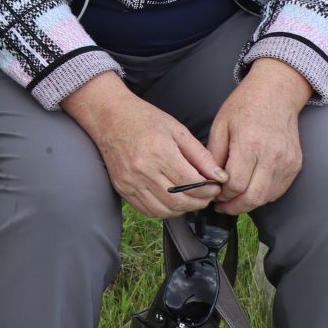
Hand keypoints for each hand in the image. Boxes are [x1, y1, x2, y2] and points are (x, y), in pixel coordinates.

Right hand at [62, 74, 228, 218]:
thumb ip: (200, 155)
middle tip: (206, 195)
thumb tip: (219, 176)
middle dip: (199, 202)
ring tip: (190, 198)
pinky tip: (171, 200)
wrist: (108, 117)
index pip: (192, 183)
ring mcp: (130, 182)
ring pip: (164, 210)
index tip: (215, 186)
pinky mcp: (122, 188)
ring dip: (182, 209)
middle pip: (179, 201)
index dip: (209, 189)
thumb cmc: (143, 119)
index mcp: (160, 153)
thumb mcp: (177, 129)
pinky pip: (148, 210)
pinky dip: (164, 210)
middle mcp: (143, 170)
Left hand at [206, 58, 309, 214]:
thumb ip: (214, 155)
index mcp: (249, 144)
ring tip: (234, 200)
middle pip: (253, 197)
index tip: (212, 195)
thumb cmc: (244, 105)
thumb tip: (209, 180)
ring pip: (267, 197)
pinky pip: (279, 190)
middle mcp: (272, 155)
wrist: (276, 93)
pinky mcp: (296, 164)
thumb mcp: (220, 125)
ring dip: (249, 203)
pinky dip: (264, 195)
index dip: (221, 195)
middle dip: (235, 206)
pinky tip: (251, 190)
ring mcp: (287, 161)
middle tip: (222, 206)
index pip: (235, 184)